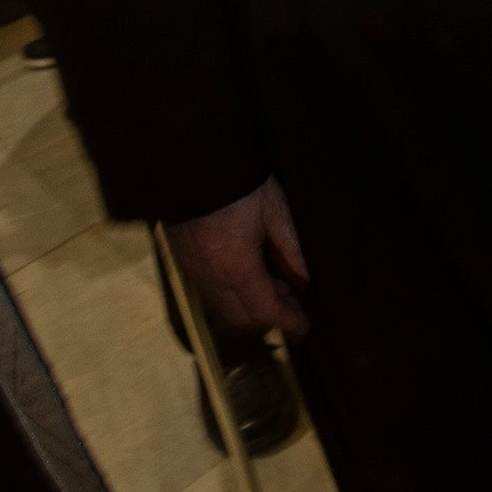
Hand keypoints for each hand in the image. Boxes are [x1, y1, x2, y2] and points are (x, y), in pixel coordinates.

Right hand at [166, 177, 309, 337]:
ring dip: (249, 308)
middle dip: (269, 317)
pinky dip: (232, 296)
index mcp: (235, 268)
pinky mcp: (184, 262)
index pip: (265, 310)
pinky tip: (248, 274)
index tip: (305, 328)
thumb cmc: (238, 183)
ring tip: (274, 284)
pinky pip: (209, 295)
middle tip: (293, 299)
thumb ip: (292, 249)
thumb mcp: (274, 211)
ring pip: (222, 310)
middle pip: (241, 319)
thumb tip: (308, 278)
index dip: (288, 322)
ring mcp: (193, 272)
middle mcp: (210, 278)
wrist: (193, 163)